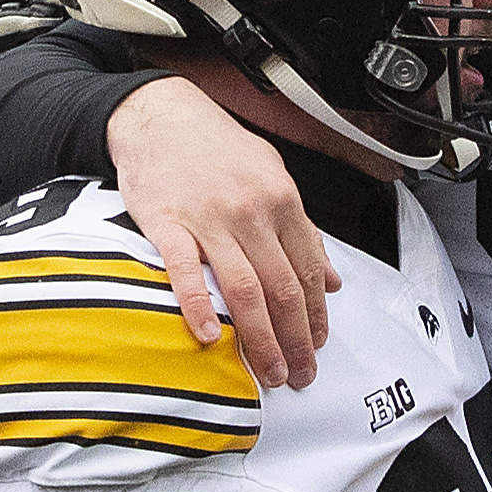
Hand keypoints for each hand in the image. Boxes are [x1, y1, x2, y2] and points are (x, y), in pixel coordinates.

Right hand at [107, 86, 339, 390]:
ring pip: (244, 288)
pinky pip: (186, 270)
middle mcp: (251, 212)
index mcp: (282, 201)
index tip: (318, 347)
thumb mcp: (272, 177)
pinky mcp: (167, 222)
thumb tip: (331, 279)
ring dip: (261, 338)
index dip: (315, 316)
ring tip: (270, 373)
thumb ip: (302, 231)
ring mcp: (209, 218)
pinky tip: (210, 337)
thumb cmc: (217, 149)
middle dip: (295, 339)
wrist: (160, 116)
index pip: (307, 271)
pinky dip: (198, 305)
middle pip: (281, 288)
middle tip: (300, 375)